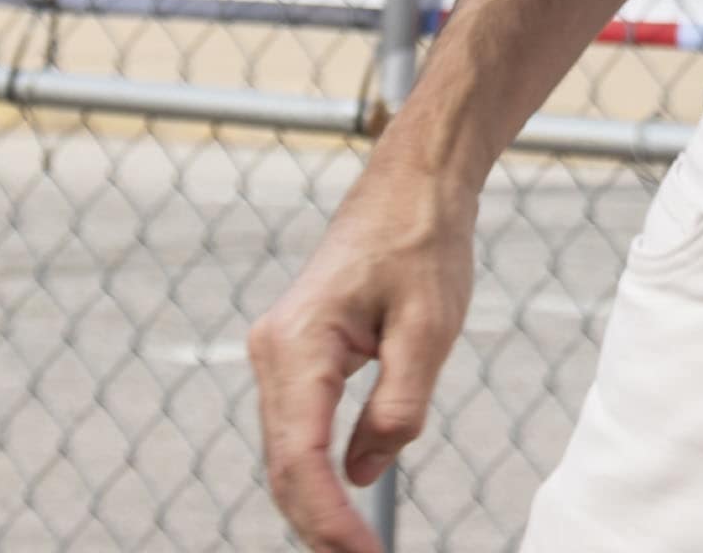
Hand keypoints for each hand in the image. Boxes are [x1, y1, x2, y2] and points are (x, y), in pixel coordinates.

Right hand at [246, 156, 474, 552]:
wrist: (411, 185)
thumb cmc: (424, 243)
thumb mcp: (429, 328)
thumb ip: (397, 406)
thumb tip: (364, 475)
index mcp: (299, 345)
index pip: (300, 459)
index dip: (328, 520)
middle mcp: (272, 353)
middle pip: (282, 466)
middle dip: (318, 526)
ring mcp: (277, 355)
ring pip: (284, 452)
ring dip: (314, 505)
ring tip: (355, 548)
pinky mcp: (294, 356)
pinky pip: (295, 429)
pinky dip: (314, 472)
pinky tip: (343, 503)